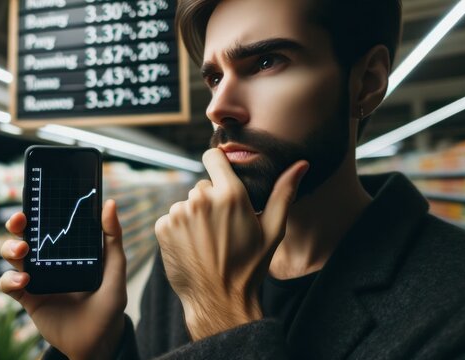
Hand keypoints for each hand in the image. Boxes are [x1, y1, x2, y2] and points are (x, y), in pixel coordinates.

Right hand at [0, 200, 126, 359]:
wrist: (97, 341)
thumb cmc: (109, 304)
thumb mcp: (115, 269)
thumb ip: (113, 238)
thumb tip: (109, 203)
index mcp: (69, 247)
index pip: (50, 222)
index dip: (39, 208)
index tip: (35, 197)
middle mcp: (50, 259)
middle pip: (25, 234)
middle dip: (16, 224)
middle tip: (20, 220)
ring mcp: (37, 277)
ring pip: (12, 255)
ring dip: (10, 248)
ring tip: (23, 252)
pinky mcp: (27, 297)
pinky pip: (8, 284)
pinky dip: (10, 279)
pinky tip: (24, 281)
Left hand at [155, 149, 308, 340]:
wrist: (219, 300)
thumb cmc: (249, 266)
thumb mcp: (272, 230)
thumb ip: (284, 193)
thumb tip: (302, 164)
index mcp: (230, 195)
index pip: (213, 157)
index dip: (217, 164)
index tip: (221, 175)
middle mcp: (201, 199)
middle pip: (202, 186)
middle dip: (211, 201)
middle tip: (222, 228)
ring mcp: (179, 213)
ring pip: (187, 203)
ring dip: (194, 216)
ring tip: (208, 241)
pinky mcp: (162, 227)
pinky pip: (171, 218)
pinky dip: (178, 229)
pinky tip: (193, 246)